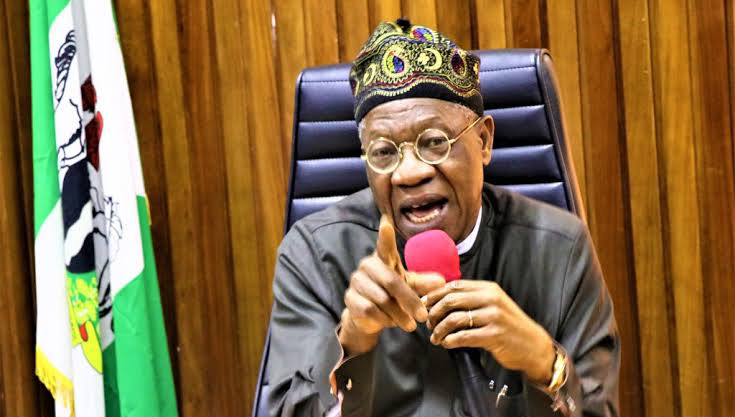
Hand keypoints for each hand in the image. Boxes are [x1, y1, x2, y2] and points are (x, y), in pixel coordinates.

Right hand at [339, 216, 444, 354]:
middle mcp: (367, 267)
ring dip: (399, 315)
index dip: (385, 235)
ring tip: (409, 324)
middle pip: (391, 282)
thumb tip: (442, 281)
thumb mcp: (408, 287)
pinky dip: (385, 320)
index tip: (386, 221)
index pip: (385, 245)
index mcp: (383, 259)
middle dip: (410, 301)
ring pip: (382, 300)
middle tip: (423, 316)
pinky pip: (371, 311)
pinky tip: (391, 323)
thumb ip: (423, 283)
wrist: (368, 317)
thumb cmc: (391, 294)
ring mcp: (357, 282)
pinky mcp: (350, 299)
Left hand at [424, 280, 554, 383]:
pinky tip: (447, 344)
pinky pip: (463, 337)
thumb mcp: (493, 304)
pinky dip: (450, 341)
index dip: (435, 295)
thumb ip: (472, 298)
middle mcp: (491, 299)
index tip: (424, 305)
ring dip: (440, 330)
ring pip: (454, 319)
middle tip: (429, 324)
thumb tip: (441, 298)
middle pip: (450, 300)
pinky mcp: (494, 335)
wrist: (532, 345)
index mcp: (488, 288)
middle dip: (434, 313)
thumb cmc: (508, 326)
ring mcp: (494, 317)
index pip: (454, 286)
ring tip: (436, 337)